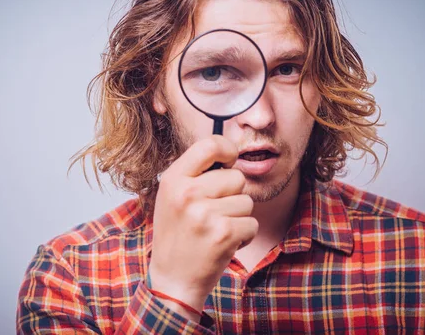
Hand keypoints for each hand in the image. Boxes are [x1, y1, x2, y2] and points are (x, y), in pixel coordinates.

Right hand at [148, 135, 258, 317]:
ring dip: (238, 217)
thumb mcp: (173, 196)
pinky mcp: (224, 234)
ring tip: (215, 230)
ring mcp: (205, 214)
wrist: (173, 279)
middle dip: (233, 195)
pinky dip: (244, 235)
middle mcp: (187, 194)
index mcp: (173, 180)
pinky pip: (252, 223)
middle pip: (236, 177)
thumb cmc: (177, 234)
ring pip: (246, 201)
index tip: (229, 161)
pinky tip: (223, 243)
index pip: (209, 145)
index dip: (227, 150)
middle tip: (213, 213)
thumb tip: (231, 152)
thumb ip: (196, 173)